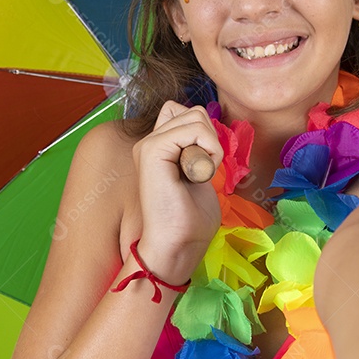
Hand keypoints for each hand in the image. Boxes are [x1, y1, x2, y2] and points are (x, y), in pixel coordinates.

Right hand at [131, 101, 222, 282]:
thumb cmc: (191, 221)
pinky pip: (193, 129)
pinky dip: (208, 151)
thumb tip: (208, 127)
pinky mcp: (152, 150)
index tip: (203, 167)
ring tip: (198, 176)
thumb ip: (199, 147)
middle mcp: (149, 142)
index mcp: (158, 147)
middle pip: (194, 112)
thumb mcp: (199, 174)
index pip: (185, 112)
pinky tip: (197, 176)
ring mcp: (148, 144)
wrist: (177, 246)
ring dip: (210, 147)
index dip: (205, 133)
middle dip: (211, 140)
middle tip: (201, 174)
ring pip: (196, 117)